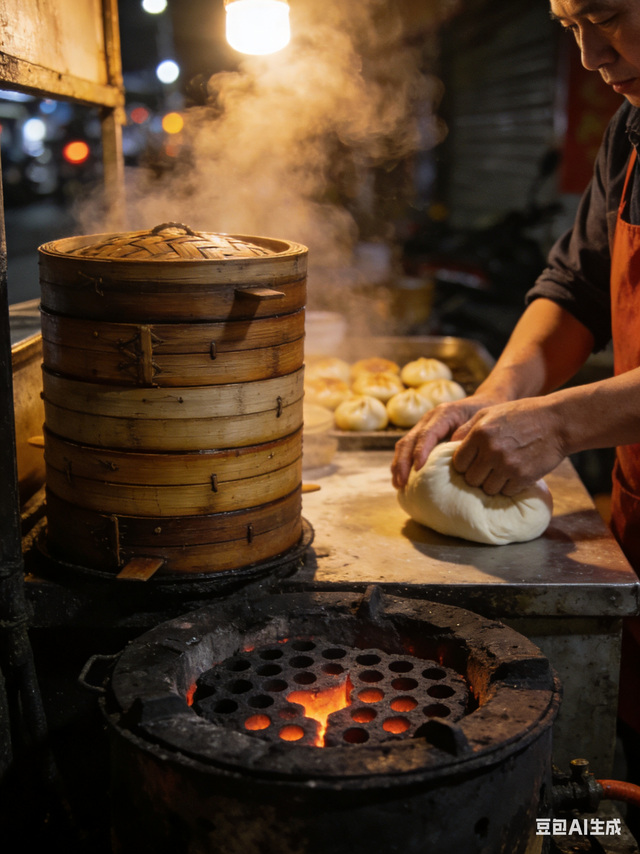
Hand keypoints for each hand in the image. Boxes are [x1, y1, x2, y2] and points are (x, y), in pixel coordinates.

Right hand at [391, 395, 500, 488]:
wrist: (484, 403)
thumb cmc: (485, 417)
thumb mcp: (481, 424)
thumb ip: (468, 438)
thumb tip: (457, 458)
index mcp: (443, 414)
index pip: (427, 434)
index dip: (420, 451)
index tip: (418, 468)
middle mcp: (429, 419)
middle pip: (409, 439)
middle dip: (403, 462)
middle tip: (402, 482)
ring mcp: (423, 427)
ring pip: (403, 445)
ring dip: (398, 465)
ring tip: (399, 485)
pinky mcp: (422, 436)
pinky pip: (407, 449)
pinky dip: (402, 465)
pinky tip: (402, 481)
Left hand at [451, 397, 565, 495]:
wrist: (557, 422)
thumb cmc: (521, 415)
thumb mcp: (489, 413)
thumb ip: (466, 429)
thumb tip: (448, 446)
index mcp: (480, 433)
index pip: (458, 462)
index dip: (463, 465)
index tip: (471, 463)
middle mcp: (491, 450)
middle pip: (471, 479)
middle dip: (476, 477)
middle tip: (486, 470)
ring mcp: (507, 465)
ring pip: (487, 489)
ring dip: (492, 484)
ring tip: (500, 472)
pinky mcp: (523, 477)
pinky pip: (506, 492)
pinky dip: (508, 487)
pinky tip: (514, 475)